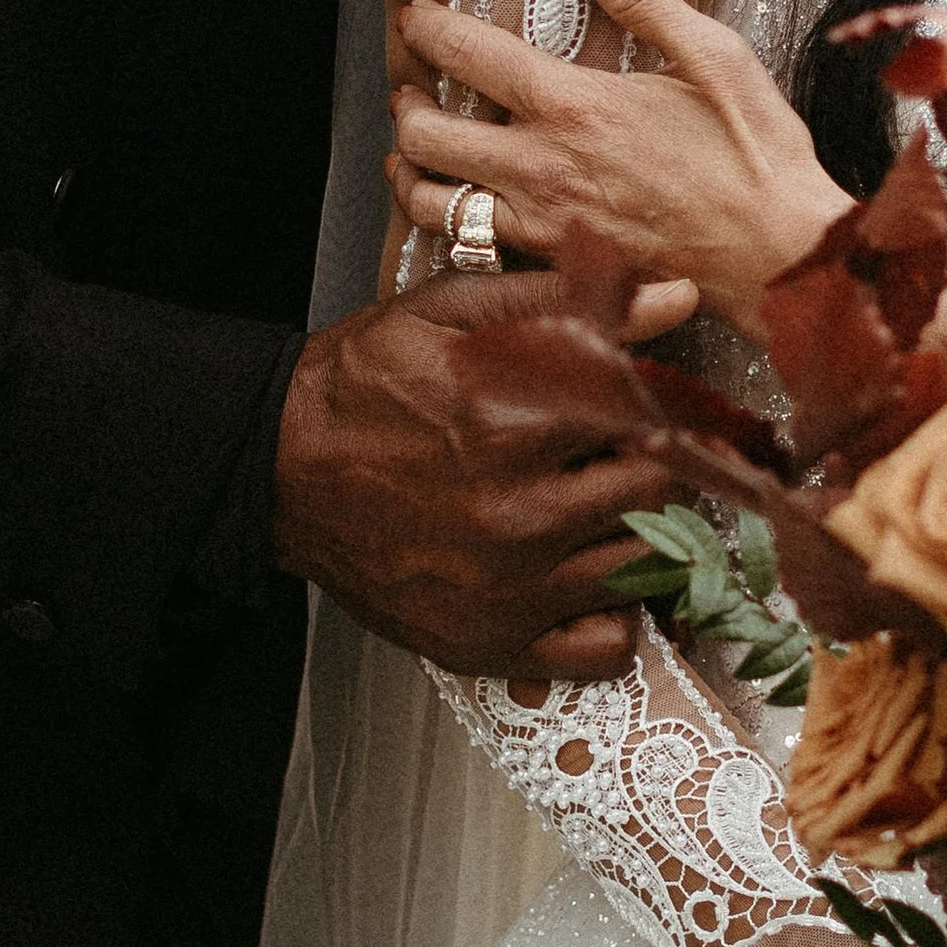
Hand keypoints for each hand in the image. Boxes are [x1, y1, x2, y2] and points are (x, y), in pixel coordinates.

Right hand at [272, 267, 677, 677]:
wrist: (273, 471)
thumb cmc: (361, 387)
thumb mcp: (451, 314)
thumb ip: (568, 299)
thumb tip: (672, 297)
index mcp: (509, 422)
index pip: (654, 416)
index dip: (660, 401)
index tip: (645, 396)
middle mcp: (515, 515)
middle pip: (658, 492)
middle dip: (652, 461)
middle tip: (619, 448)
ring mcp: (505, 591)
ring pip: (645, 567)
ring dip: (638, 531)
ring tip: (597, 503)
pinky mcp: (488, 643)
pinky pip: (607, 649)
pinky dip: (612, 614)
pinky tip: (582, 572)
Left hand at [391, 0, 851, 334]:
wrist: (782, 258)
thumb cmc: (756, 155)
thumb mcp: (712, 54)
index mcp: (576, 107)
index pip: (469, 55)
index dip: (430, 28)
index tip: (419, 16)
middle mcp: (544, 168)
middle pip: (425, 137)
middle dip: (407, 106)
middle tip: (416, 90)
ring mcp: (544, 224)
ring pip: (433, 204)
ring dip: (414, 172)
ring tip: (421, 151)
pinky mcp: (557, 267)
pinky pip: (472, 248)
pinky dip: (453, 223)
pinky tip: (468, 205)